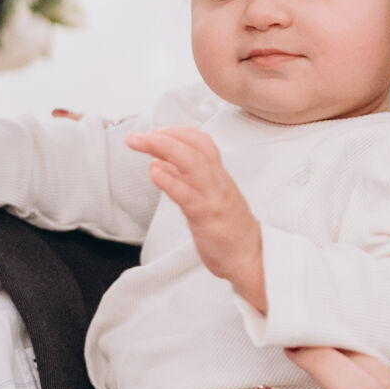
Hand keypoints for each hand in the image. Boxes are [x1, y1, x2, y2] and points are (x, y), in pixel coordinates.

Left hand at [127, 126, 265, 313]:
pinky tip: (155, 172)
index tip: (154, 130)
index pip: (201, 142)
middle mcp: (217, 181)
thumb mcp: (208, 198)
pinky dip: (170, 180)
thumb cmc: (230, 229)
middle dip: (164, 136)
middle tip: (137, 135)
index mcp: (218, 176)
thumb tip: (160, 162)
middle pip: (193, 148)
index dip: (177, 132)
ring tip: (143, 143)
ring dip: (165, 149)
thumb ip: (185, 180)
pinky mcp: (207, 216)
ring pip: (192, 164)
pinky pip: (188, 195)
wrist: (251, 257)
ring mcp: (213, 197)